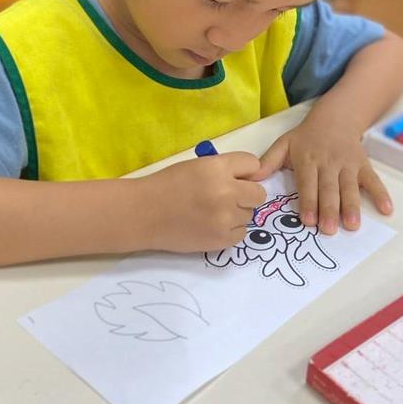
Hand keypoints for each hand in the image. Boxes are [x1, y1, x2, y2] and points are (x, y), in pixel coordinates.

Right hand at [142, 152, 266, 252]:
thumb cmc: (167, 185)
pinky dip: (230, 230)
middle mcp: (226, 192)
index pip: (253, 165)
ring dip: (236, 213)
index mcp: (218, 168)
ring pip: (249, 215)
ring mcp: (225, 218)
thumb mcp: (197, 165)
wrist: (144, 213)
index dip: (245, 172)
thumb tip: (251, 178)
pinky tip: (212, 225)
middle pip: (258, 194)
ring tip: (213, 213)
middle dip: (246, 194)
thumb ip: (225, 169)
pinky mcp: (221, 239)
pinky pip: (241, 233)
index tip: (236, 178)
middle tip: (228, 198)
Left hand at [255, 116, 391, 234]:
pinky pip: (373, 180)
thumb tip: (252, 177)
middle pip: (329, 188)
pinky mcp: (363, 165)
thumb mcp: (284, 144)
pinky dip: (381, 194)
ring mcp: (348, 164)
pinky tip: (387, 209)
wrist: (336, 117)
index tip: (308, 220)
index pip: (307, 183)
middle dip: (329, 209)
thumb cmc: (306, 137)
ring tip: (352, 225)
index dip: (308, 201)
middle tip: (328, 230)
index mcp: (307, 159)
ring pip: (350, 187)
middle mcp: (328, 163)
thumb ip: (268, 161)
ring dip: (352, 206)